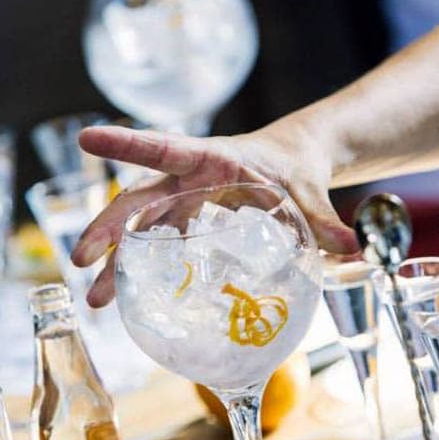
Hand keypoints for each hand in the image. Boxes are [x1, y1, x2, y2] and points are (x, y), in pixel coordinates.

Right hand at [72, 124, 357, 306]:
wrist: (293, 161)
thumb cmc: (295, 166)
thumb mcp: (309, 192)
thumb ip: (325, 222)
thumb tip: (355, 250)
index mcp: (214, 159)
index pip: (165, 148)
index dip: (127, 145)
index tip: (88, 140)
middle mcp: (190, 179)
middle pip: (140, 200)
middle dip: (108, 230)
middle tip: (82, 263)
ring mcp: (187, 200)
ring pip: (142, 228)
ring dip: (119, 262)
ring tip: (99, 299)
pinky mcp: (192, 220)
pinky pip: (161, 243)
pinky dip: (145, 267)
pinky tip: (132, 296)